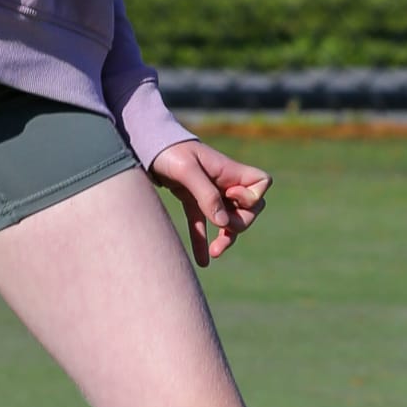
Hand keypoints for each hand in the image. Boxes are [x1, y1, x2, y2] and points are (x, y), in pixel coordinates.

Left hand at [149, 138, 272, 265]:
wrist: (146, 146)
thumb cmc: (169, 151)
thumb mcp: (187, 170)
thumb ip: (206, 195)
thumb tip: (223, 222)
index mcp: (229, 170)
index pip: (261, 183)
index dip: (251, 196)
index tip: (229, 194)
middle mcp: (224, 182)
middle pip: (249, 208)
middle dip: (239, 223)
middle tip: (221, 226)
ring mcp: (210, 193)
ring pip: (229, 220)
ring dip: (226, 238)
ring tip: (214, 253)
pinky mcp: (192, 201)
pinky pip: (203, 224)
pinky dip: (203, 241)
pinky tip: (202, 261)